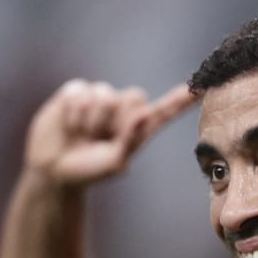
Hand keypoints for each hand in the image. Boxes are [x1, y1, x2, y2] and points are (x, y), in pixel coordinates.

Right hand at [25, 79, 196, 184]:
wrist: (54, 170)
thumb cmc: (88, 171)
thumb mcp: (113, 163)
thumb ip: (131, 139)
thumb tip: (144, 112)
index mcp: (138, 127)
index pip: (165, 110)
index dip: (182, 99)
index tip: (204, 87)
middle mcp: (122, 108)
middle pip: (133, 96)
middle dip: (115, 119)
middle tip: (98, 138)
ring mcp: (99, 97)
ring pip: (103, 96)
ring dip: (89, 121)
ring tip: (81, 135)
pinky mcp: (76, 91)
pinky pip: (79, 93)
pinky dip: (72, 114)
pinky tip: (68, 125)